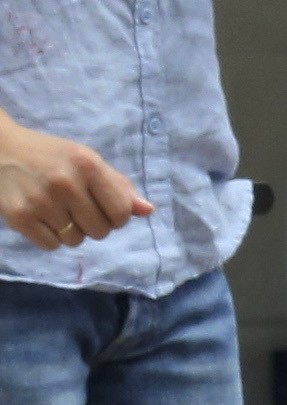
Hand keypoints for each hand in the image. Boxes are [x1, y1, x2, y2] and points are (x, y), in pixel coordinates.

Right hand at [0, 120, 147, 251]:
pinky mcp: (19, 216)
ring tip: (54, 207)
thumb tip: (148, 210)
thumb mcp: (86, 161)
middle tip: (74, 206)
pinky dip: (49, 236)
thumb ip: (118, 186)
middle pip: (101, 231)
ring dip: (70, 230)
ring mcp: (40, 200)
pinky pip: (52, 246)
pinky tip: (39, 215)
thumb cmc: (49, 156)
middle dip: (92, 224)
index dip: (115, 216)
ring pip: (76, 241)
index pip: (122, 213)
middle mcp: (64, 182)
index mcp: (86, 164)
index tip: (101, 206)